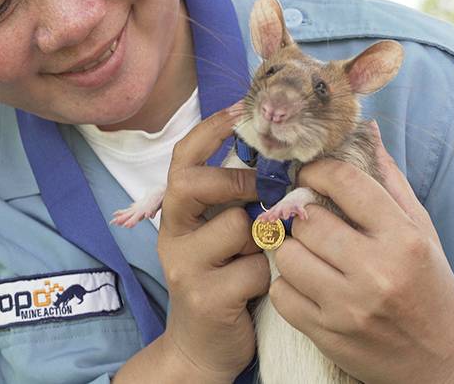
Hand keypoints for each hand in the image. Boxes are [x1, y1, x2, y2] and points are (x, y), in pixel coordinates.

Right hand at [157, 106, 268, 381]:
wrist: (203, 346)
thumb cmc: (224, 281)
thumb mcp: (223, 237)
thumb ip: (238, 203)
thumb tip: (281, 160)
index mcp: (179, 213)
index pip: (182, 159)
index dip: (210, 130)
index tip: (241, 107)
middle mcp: (172, 234)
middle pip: (191, 183)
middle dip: (235, 181)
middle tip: (263, 191)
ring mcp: (184, 265)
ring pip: (234, 226)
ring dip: (263, 239)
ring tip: (263, 258)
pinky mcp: (204, 296)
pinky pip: (253, 269)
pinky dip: (267, 276)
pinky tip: (260, 288)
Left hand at [270, 123, 453, 383]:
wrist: (440, 362)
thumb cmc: (427, 286)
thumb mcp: (419, 231)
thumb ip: (387, 182)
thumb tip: (364, 130)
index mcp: (403, 238)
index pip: (345, 182)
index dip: (317, 170)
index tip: (308, 174)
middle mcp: (376, 271)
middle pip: (306, 220)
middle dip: (302, 216)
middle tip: (308, 220)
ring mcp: (348, 306)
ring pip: (286, 255)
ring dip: (290, 249)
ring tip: (307, 252)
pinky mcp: (326, 334)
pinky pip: (280, 293)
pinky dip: (286, 285)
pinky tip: (305, 284)